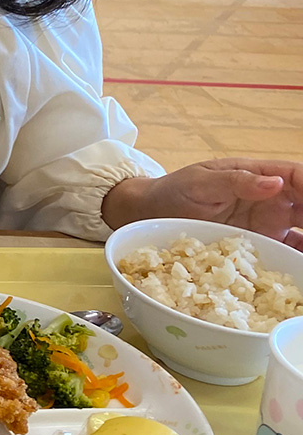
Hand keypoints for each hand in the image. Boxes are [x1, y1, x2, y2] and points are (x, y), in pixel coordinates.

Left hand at [102, 159, 302, 246]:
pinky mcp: (261, 246)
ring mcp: (268, 224)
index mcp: (257, 175)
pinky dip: (302, 259)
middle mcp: (270, 199)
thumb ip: (236, 181)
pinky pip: (291, 252)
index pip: (297, 176)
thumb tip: (273, 182)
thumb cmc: (173, 191)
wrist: (148, 215)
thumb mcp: (200, 182)